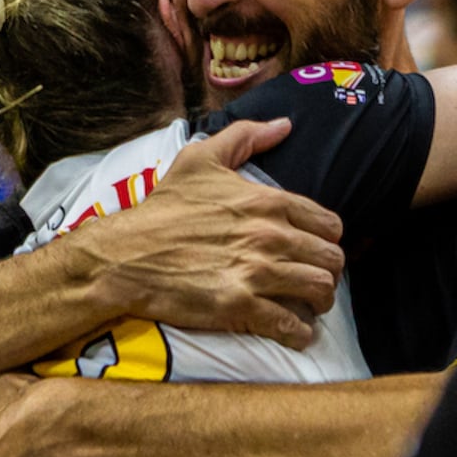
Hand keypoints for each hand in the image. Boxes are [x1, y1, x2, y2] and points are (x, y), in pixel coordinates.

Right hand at [80, 118, 343, 344]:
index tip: (315, 249)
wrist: (125, 256)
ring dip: (319, 302)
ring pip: (319, 291)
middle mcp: (269, 236)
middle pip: (331, 260)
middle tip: (314, 280)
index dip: (328, 240)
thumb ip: (245, 137)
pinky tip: (294, 331)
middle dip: (328, 273)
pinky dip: (299, 332)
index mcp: (267, 202)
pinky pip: (290, 325)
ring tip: (308, 306)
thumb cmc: (163, 209)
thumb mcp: (200, 160)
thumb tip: (284, 124)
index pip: (329, 225)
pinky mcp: (240, 306)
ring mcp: (256, 273)